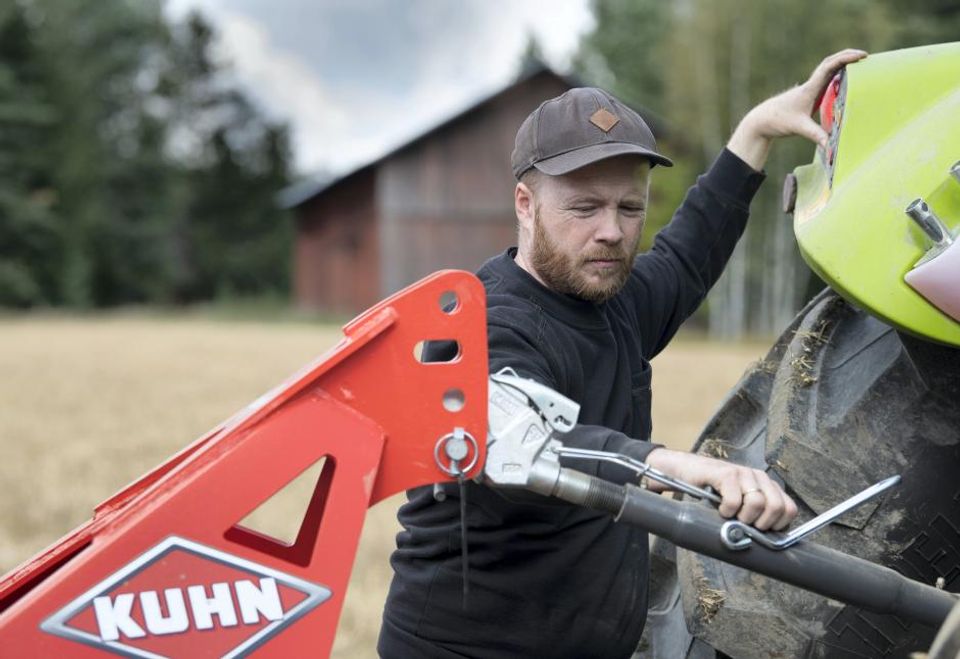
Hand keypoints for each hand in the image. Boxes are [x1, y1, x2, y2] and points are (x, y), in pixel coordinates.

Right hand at [645, 447, 798, 530]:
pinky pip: (734, 500)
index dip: (779, 525)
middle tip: (745, 524)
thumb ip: (756, 514)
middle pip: (777, 506)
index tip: (762, 530)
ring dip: (743, 517)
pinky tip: (720, 509)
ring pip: (758, 503)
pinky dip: (727, 510)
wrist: (686, 471)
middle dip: (762, 523)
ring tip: (732, 516)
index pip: (789, 508)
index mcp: (767, 485)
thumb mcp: (740, 503)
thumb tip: (770, 542)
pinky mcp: (725, 473)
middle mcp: (759, 476)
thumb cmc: (714, 492)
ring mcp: (743, 473)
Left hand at [727, 48, 867, 169]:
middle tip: (865, 56)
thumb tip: (830, 145)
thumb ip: (815, 135)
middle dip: (847, 56)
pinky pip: (825, 80)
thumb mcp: (798, 128)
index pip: (828, 67)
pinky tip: (846, 78)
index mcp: (809, 89)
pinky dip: (837, 75)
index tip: (861, 56)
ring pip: (828, 70)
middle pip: (830, 63)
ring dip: (842, 64)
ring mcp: (809, 89)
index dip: (845, 58)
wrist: (761, 120)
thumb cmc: (778, 121)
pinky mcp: (809, 95)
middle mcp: (810, 85)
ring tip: (861, 63)